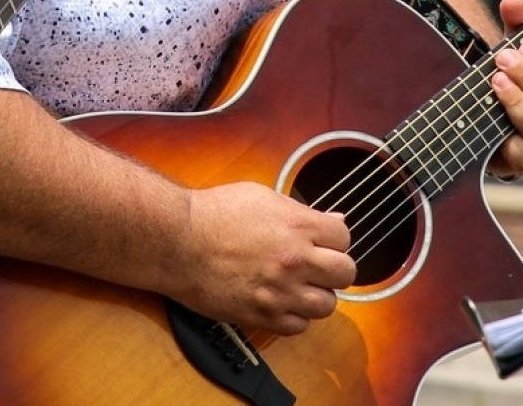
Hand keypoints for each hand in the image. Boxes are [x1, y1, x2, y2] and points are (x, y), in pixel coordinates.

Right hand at [171, 181, 355, 335]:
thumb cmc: (212, 214)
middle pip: (345, 273)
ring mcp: (281, 290)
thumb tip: (332, 219)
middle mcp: (295, 259)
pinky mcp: (263, 314)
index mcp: (297, 225)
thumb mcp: (260, 197)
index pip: (344, 236)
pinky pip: (299, 326)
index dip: (335, 237)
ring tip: (298, 285)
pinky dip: (294, 316)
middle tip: (318, 265)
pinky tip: (281, 300)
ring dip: (316, 294)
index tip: (324, 240)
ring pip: (327, 305)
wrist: (177, 241)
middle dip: (334, 268)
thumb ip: (299, 210)